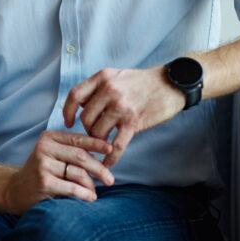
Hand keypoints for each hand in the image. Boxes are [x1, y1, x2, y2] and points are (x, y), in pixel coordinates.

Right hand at [0, 130, 115, 214]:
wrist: (14, 190)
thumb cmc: (40, 172)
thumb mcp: (51, 155)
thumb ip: (70, 151)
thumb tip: (103, 152)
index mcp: (48, 138)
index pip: (77, 139)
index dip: (97, 143)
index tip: (111, 149)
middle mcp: (44, 148)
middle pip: (81, 156)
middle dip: (99, 168)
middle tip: (110, 178)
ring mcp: (43, 165)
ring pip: (78, 173)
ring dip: (91, 184)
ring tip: (94, 192)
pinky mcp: (44, 182)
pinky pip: (72, 188)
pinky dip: (84, 194)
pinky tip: (90, 198)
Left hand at [62, 67, 185, 166]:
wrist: (172, 83)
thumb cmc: (143, 81)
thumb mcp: (117, 75)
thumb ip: (99, 88)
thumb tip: (82, 105)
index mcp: (103, 78)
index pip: (75, 95)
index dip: (67, 111)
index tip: (67, 122)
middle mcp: (109, 90)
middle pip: (85, 118)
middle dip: (88, 129)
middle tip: (96, 133)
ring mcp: (121, 106)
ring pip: (97, 132)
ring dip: (98, 141)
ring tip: (104, 142)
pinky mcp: (133, 122)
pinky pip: (116, 145)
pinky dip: (110, 158)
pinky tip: (107, 164)